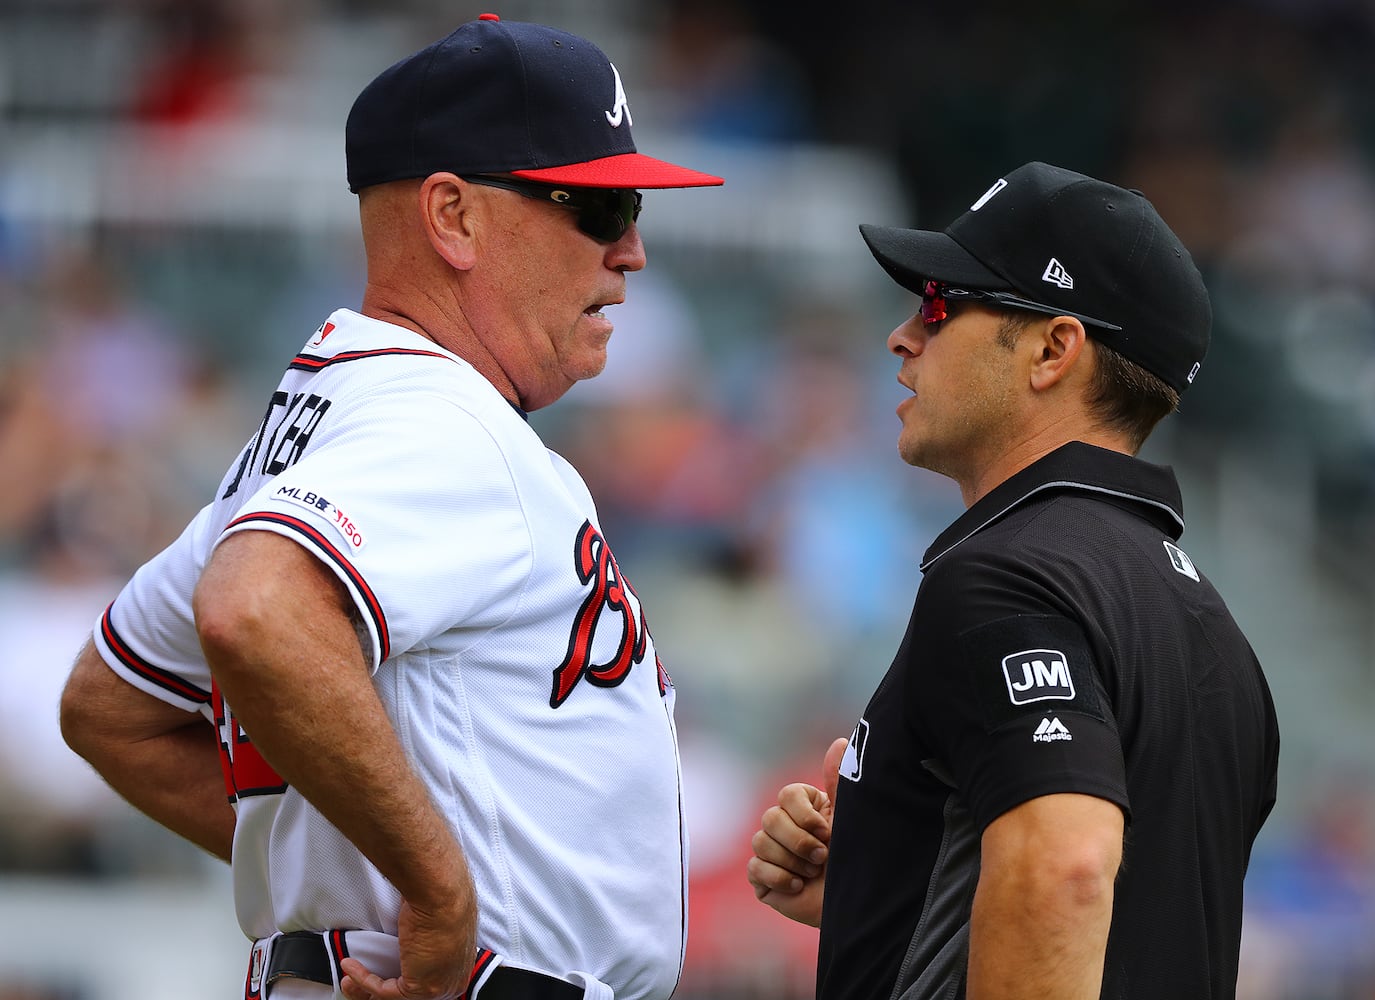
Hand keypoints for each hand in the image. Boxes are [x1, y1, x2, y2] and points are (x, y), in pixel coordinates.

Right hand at [339, 895, 477, 999]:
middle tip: (358, 980)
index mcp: (460, 970)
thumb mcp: (438, 925)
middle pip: (407, 997)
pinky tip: (350, 966)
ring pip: (394, 998)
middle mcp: (451, 984)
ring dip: (365, 988)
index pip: (424, 986)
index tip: (380, 973)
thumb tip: (410, 939)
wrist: (441, 895)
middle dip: (377, 990)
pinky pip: (383, 992)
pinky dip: (363, 980)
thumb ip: (428, 942)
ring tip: (349, 976)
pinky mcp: (418, 988)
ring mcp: (437, 989)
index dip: (397, 982)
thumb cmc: (442, 899)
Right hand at [746, 737, 846, 926]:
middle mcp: (784, 825)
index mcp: (805, 808)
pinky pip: (755, 868)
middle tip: (822, 856)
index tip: (827, 831)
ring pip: (761, 842)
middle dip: (799, 841)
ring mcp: (771, 851)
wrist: (856, 905)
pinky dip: (780, 878)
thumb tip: (841, 742)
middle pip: (770, 818)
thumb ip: (841, 783)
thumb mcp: (850, 819)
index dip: (804, 815)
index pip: (787, 795)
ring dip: (793, 861)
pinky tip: (799, 886)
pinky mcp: (763, 877)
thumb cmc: (857, 860)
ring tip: (813, 873)